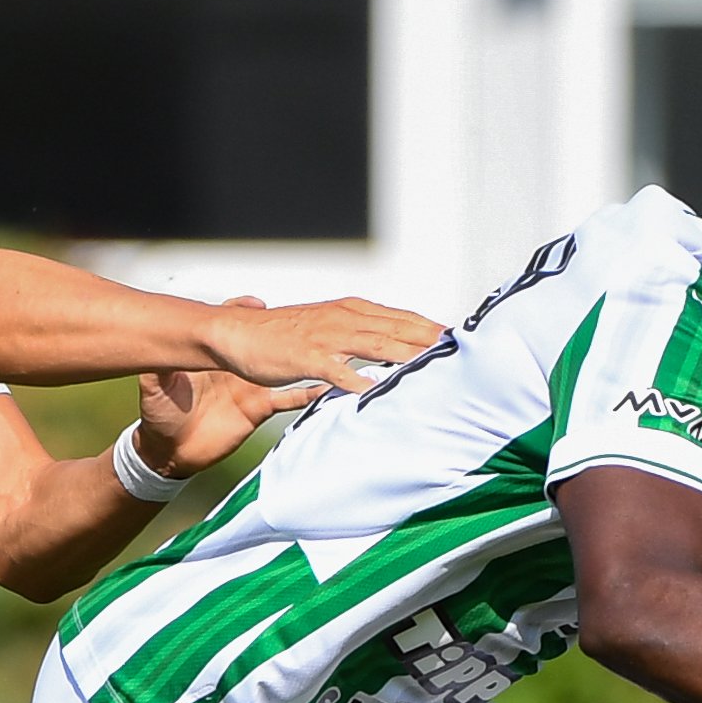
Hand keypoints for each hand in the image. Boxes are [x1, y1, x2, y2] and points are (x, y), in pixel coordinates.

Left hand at [134, 299, 320, 479]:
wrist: (170, 453)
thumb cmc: (159, 418)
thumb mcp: (154, 388)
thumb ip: (158, 368)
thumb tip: (153, 347)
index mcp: (212, 357)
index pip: (231, 326)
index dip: (243, 311)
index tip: (255, 304)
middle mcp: (236, 367)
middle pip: (265, 342)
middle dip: (285, 329)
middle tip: (305, 318)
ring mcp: (250, 387)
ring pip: (284, 367)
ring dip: (304, 358)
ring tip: (328, 347)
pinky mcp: (258, 409)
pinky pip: (289, 399)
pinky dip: (308, 394)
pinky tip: (327, 386)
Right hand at [197, 297, 439, 395]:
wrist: (237, 333)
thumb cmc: (283, 337)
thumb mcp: (326, 330)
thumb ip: (357, 338)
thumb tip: (387, 348)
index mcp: (351, 310)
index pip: (401, 318)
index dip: (431, 328)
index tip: (460, 340)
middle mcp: (344, 318)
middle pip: (398, 328)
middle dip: (432, 341)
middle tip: (464, 353)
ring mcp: (327, 336)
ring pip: (378, 344)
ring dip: (409, 354)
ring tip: (436, 366)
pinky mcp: (307, 356)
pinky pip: (339, 370)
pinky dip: (360, 380)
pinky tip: (378, 392)